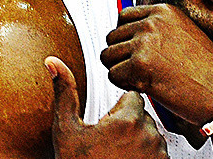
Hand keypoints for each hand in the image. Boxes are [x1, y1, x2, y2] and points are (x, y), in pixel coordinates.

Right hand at [45, 56, 168, 158]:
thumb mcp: (67, 131)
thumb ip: (65, 93)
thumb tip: (54, 63)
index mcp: (127, 120)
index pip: (132, 96)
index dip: (117, 107)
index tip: (106, 121)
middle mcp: (148, 135)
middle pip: (142, 114)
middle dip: (128, 123)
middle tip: (108, 141)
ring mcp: (158, 153)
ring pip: (151, 133)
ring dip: (138, 139)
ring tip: (117, 154)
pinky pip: (158, 151)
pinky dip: (146, 154)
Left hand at [100, 4, 212, 125]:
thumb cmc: (207, 70)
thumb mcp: (185, 33)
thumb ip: (158, 27)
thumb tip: (127, 32)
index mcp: (163, 11)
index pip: (123, 17)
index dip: (125, 38)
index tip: (136, 52)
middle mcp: (152, 22)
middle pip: (112, 36)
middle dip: (121, 55)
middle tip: (140, 70)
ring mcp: (144, 43)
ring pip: (108, 56)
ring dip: (121, 71)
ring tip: (143, 79)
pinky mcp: (139, 66)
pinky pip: (113, 76)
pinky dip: (125, 85)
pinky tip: (145, 87)